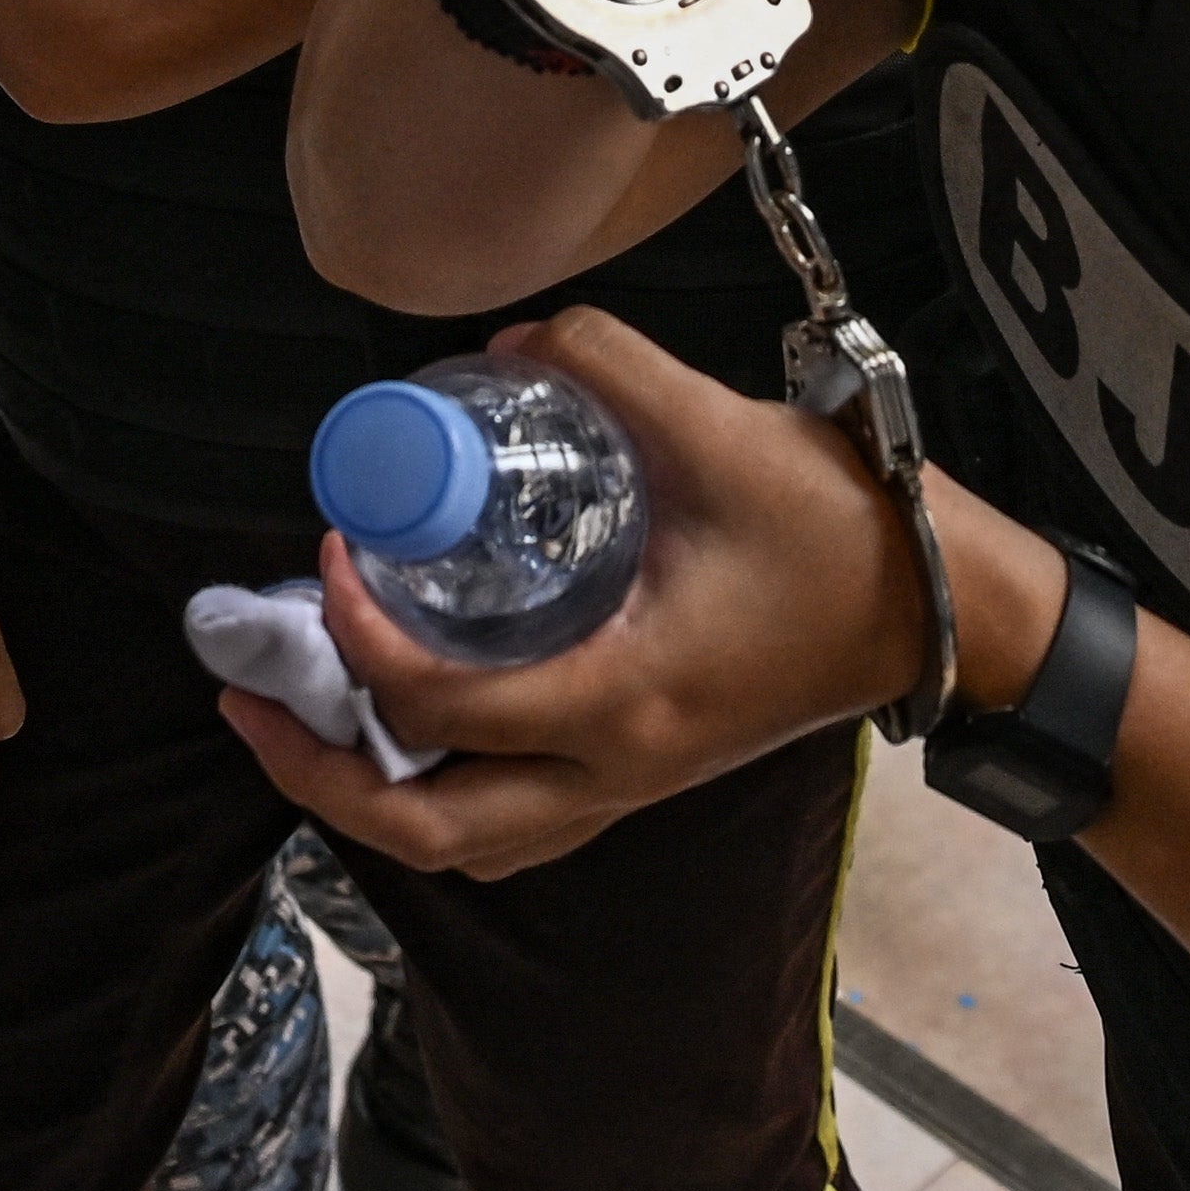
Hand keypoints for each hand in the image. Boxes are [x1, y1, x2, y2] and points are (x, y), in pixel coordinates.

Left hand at [221, 312, 932, 876]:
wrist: (940, 614)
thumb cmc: (841, 536)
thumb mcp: (721, 429)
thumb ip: (605, 367)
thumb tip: (502, 346)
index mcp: (618, 701)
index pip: (438, 703)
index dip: (359, 633)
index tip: (333, 550)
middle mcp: (611, 773)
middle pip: (423, 830)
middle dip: (317, 773)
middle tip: (249, 697)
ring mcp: (629, 790)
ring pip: (463, 844)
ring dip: (369, 794)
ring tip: (307, 717)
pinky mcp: (643, 778)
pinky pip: (509, 822)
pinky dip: (436, 789)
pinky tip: (409, 717)